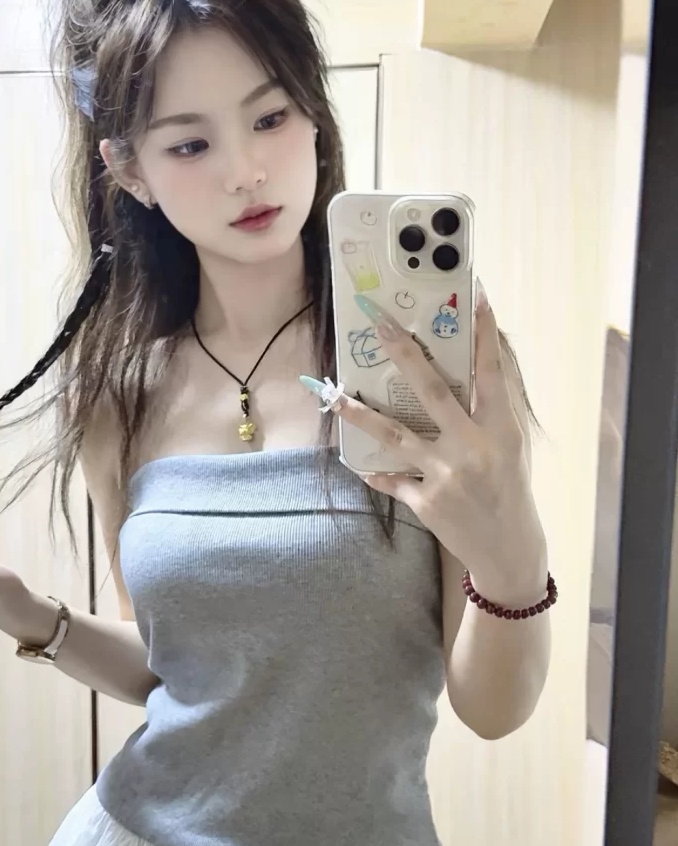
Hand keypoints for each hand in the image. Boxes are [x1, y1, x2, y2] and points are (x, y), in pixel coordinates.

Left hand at [339, 285, 548, 605]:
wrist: (508, 552)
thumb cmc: (511, 491)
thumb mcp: (512, 448)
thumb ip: (492, 411)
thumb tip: (472, 366)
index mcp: (501, 431)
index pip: (492, 373)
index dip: (485, 333)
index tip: (477, 294)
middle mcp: (473, 449)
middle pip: (433, 392)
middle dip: (405, 354)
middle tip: (381, 323)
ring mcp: (446, 476)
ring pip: (395, 435)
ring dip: (361, 413)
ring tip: (334, 395)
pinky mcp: (426, 502)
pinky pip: (391, 480)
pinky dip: (376, 471)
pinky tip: (357, 462)